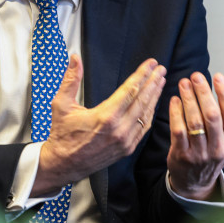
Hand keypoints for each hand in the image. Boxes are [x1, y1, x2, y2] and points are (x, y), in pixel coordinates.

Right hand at [34, 56, 166, 195]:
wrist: (63, 164)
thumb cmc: (62, 134)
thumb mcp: (62, 104)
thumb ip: (70, 79)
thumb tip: (75, 58)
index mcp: (105, 116)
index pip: (130, 90)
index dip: (142, 75)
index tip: (151, 63)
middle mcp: (119, 129)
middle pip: (142, 100)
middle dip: (153, 82)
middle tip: (161, 69)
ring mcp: (125, 141)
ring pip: (146, 114)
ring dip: (154, 96)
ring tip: (160, 82)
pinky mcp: (127, 149)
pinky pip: (143, 128)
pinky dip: (150, 114)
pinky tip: (153, 103)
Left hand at [167, 72, 223, 199]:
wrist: (197, 181)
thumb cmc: (216, 150)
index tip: (217, 76)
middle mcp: (219, 148)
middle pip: (212, 116)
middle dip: (203, 93)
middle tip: (196, 76)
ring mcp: (200, 154)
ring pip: (194, 122)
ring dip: (188, 100)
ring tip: (184, 83)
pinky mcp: (182, 156)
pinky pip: (178, 131)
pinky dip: (176, 113)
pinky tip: (175, 100)